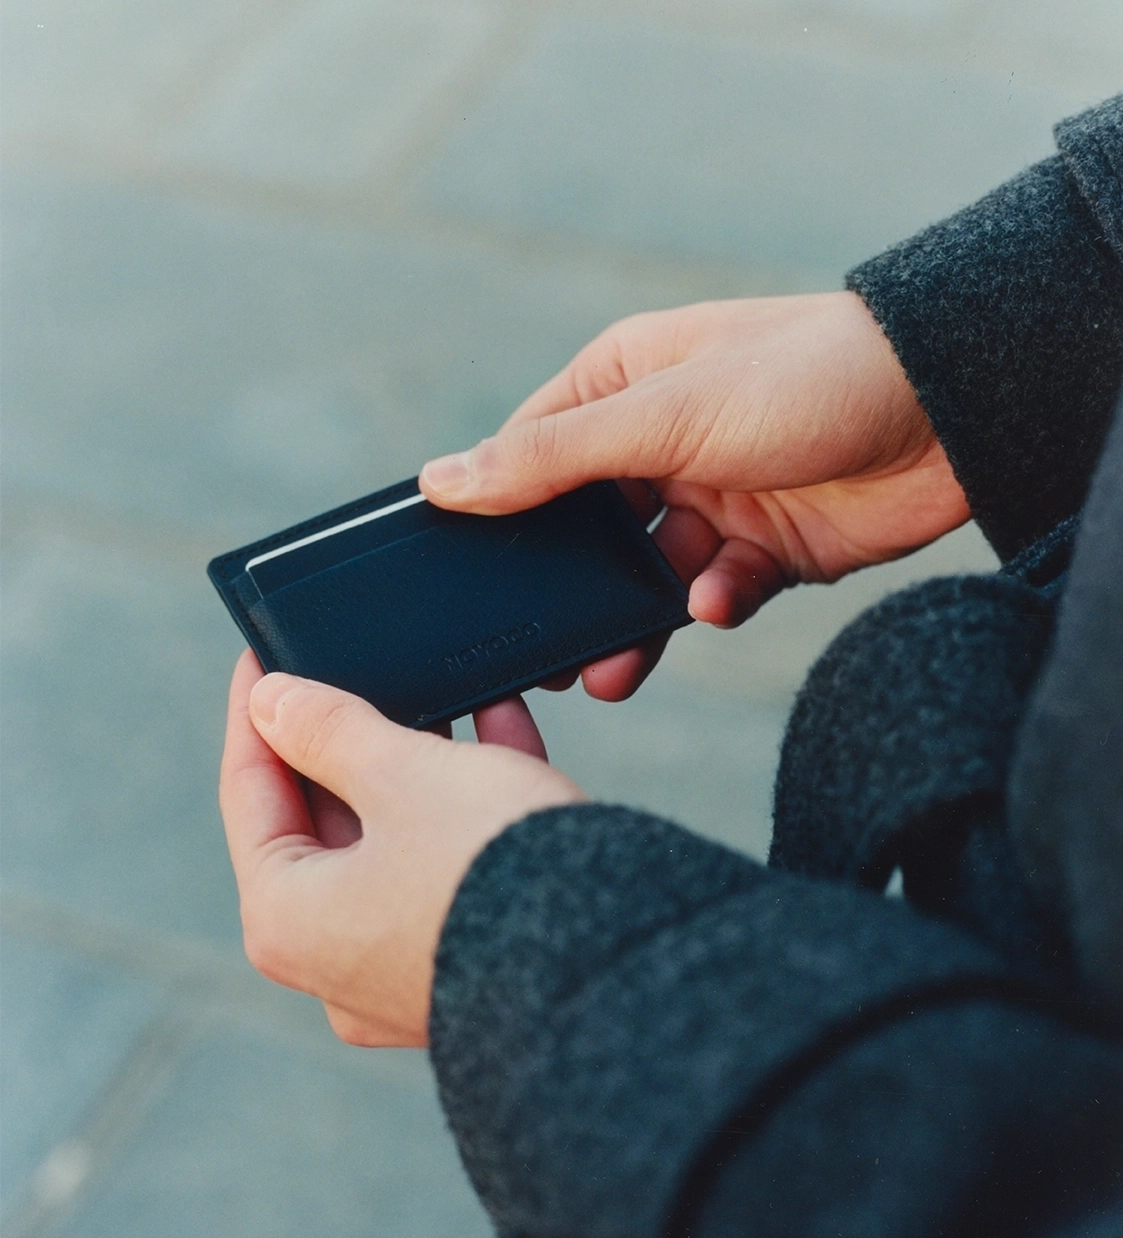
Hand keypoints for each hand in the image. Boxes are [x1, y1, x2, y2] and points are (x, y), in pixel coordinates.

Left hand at [219, 651, 582, 1046]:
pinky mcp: (468, 967)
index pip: (248, 792)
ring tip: (441, 690)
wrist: (612, 958)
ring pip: (392, 841)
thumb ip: (329, 729)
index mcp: (286, 920)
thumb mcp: (401, 772)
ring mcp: (401, 973)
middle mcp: (333, 961)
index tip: (263, 650)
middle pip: (321, 821)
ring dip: (419, 763)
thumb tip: (273, 702)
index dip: (258, 710)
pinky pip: (448, 868)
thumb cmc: (489, 870)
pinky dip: (466, 804)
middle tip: (354, 668)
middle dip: (349, 737)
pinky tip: (503, 731)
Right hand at [420, 292, 967, 699]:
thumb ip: (550, 458)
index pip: (529, 455)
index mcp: (621, 387)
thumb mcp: (662, 414)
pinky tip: (717, 602)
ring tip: (610, 673)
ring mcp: (715, 497)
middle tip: (538, 658)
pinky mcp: (766, 548)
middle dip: (566, 593)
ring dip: (631, 622)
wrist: (949, 411)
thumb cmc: (803, 377)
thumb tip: (443, 481)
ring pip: (645, 577)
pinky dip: (712, 604)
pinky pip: (716, 591)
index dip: (495, 514)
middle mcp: (660, 443)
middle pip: (585, 532)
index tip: (459, 578)